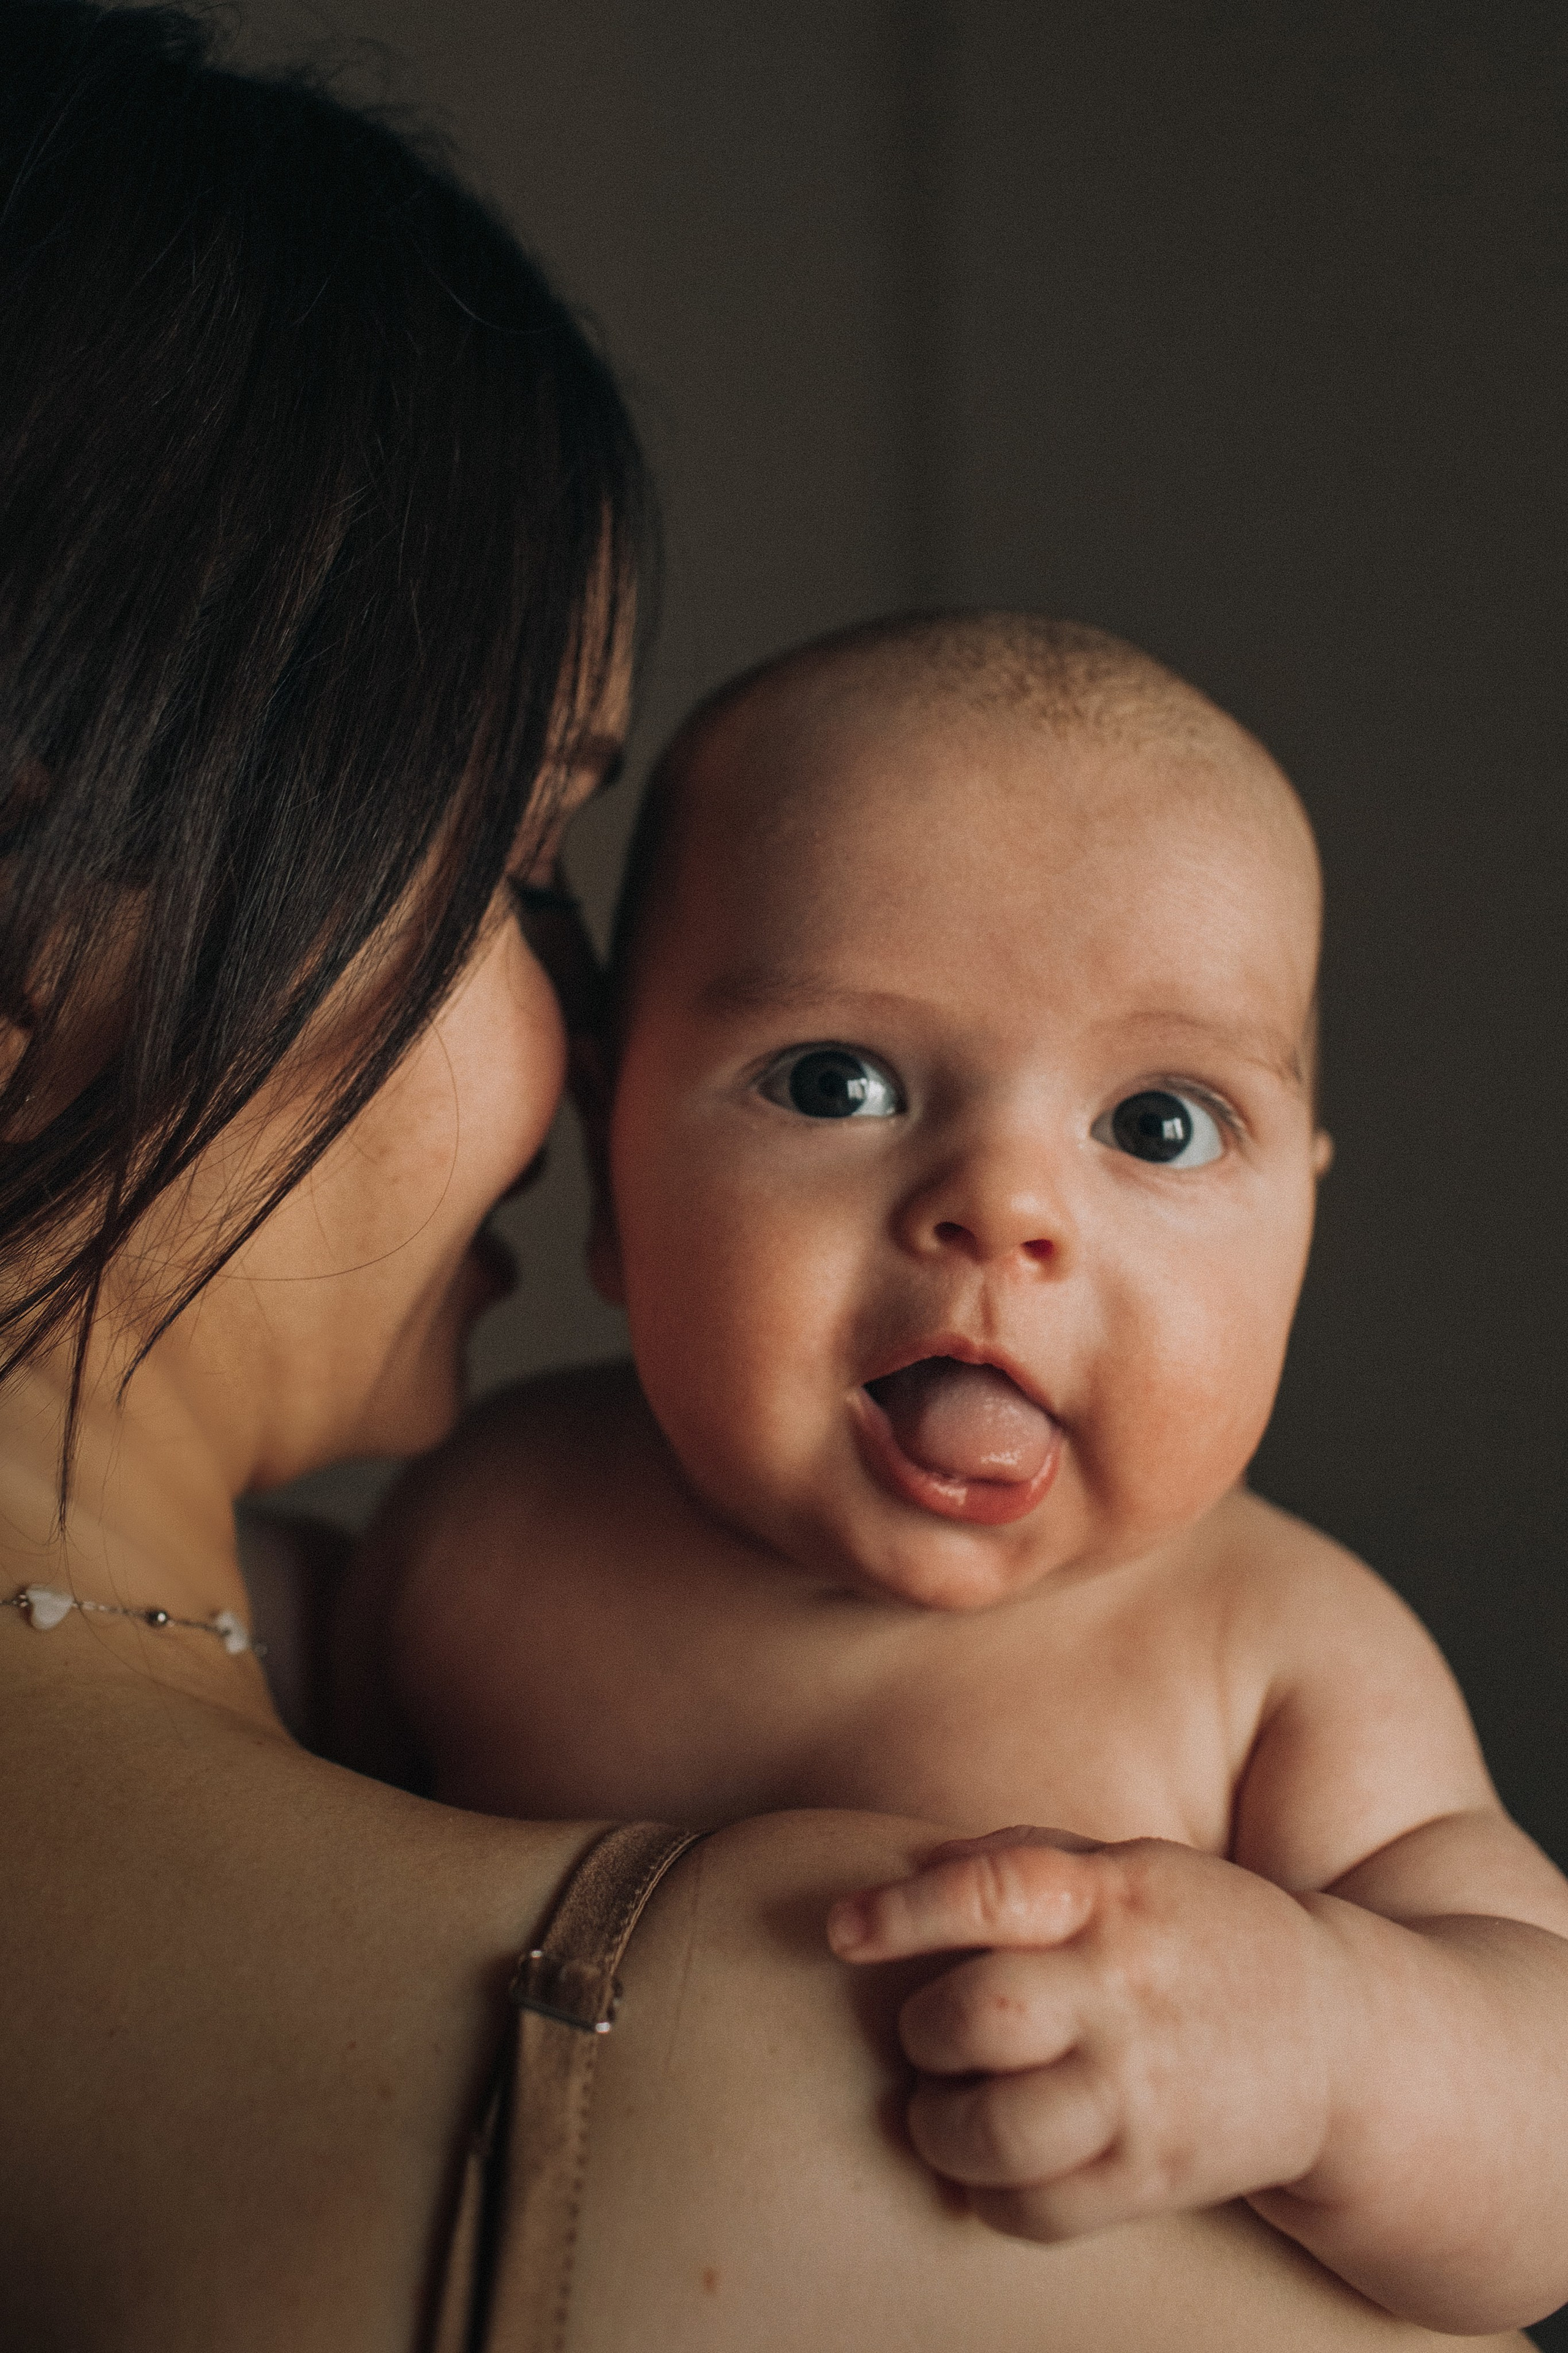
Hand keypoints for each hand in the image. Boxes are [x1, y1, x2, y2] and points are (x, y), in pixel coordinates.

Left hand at [828, 1827, 1346, 2241]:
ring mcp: (1142, 2091)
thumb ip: (1027, 1854)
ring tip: (944, 2111)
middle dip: (925, 2033)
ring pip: (998, 2131)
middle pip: (979, 2016)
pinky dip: (993, 2197)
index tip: (843, 1932)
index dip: (902, 1910)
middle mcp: (1124, 1991)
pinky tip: (996, 2167)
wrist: (1341, 2041)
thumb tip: (915, 1868)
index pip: (991, 1891)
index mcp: (1113, 1897)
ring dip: (942, 2128)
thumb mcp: (1131, 1867)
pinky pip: (1038, 2209)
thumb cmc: (1200, 1938)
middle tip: (931, 2039)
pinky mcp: (1155, 2176)